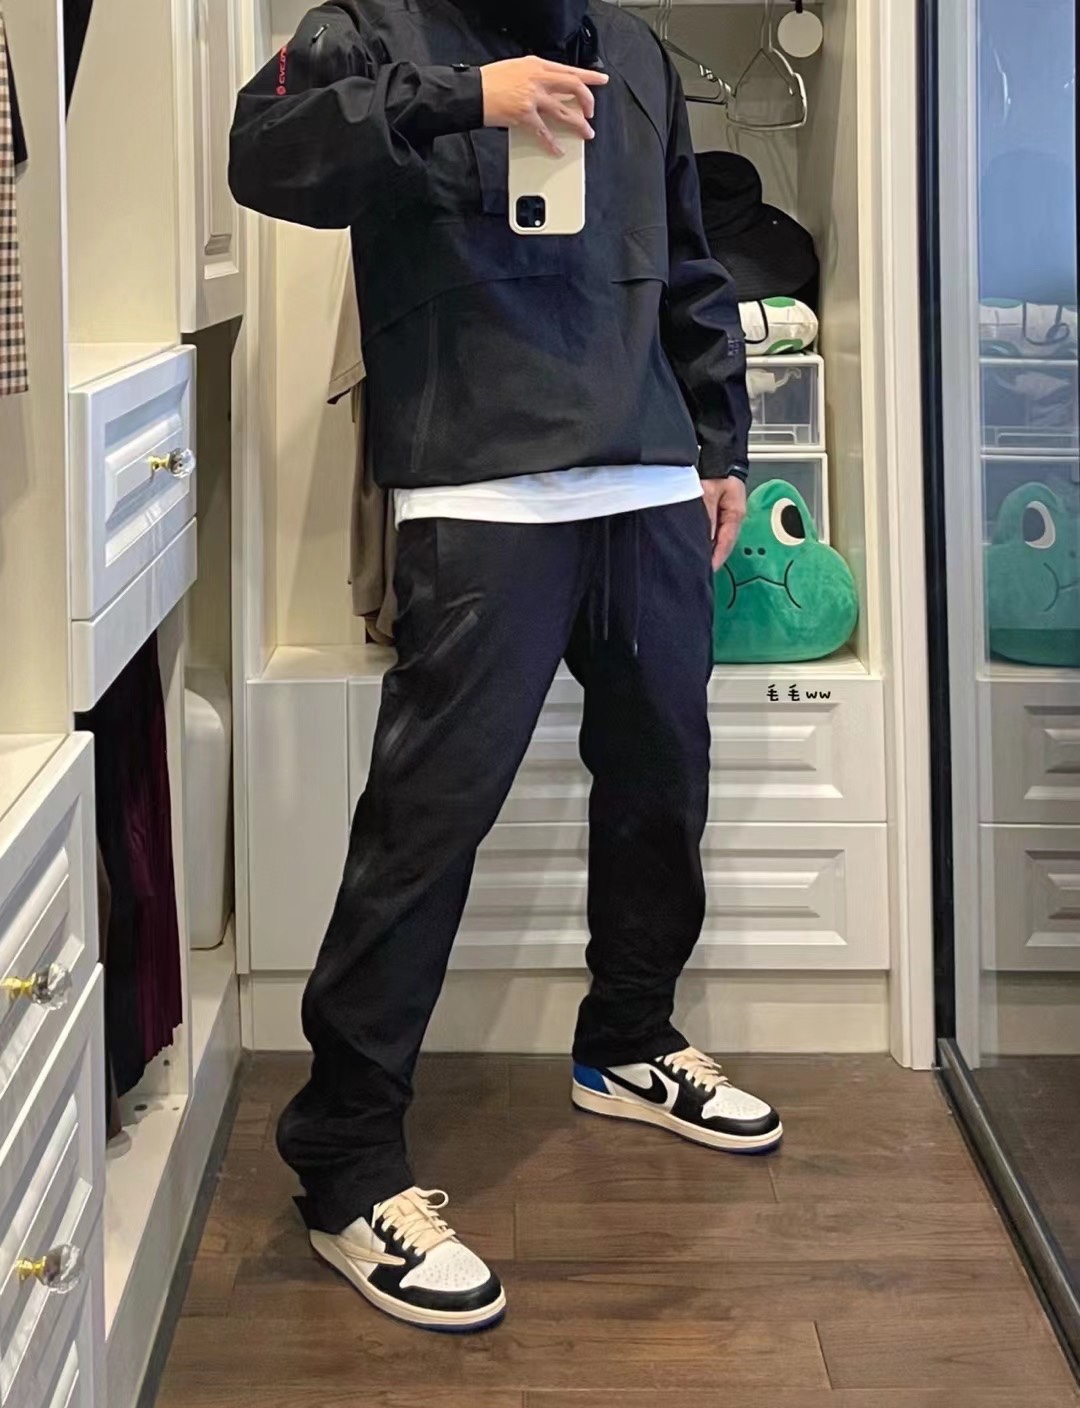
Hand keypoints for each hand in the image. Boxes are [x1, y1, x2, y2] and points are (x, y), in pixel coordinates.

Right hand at [481, 57, 608, 154]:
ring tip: (586, 133)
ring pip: (565, 111)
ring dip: (578, 124)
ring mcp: (533, 97)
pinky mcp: (525, 115)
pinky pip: (545, 132)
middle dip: (587, 101)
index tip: (601, 80)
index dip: (589, 76)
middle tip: (590, 112)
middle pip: (574, 87)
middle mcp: (538, 79)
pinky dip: (553, 143)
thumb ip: (535, 75)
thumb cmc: (491, 81)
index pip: (570, 70)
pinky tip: (558, 150)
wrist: (474, 91)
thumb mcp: (517, 68)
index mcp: (537, 66)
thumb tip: (549, 86)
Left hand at [703, 477, 746, 570]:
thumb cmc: (719, 472)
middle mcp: (733, 518)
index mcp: (736, 514)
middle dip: (713, 557)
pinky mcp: (720, 516)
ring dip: (710, 550)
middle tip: (701, 570)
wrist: (720, 459)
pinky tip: (699, 547)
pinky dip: (707, 541)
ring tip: (699, 563)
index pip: (727, 541)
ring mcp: (727, 518)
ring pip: (719, 540)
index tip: (709, 569)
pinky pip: (715, 533)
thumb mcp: (710, 492)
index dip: (718, 556)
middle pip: (723, 544)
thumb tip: (706, 536)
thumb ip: (708, 514)